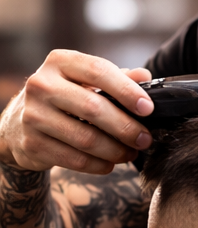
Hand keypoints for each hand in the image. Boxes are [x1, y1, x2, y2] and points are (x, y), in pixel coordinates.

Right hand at [0, 51, 153, 173]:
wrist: (19, 123)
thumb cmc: (65, 97)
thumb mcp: (86, 80)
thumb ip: (117, 77)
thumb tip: (145, 76)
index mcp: (59, 62)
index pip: (98, 71)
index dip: (127, 91)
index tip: (148, 109)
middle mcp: (41, 85)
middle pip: (93, 108)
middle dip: (126, 127)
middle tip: (145, 139)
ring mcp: (33, 115)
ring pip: (85, 138)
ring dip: (115, 150)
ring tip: (130, 153)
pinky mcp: (31, 143)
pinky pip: (74, 159)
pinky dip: (97, 165)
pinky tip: (109, 164)